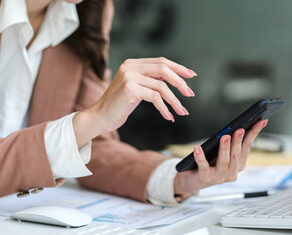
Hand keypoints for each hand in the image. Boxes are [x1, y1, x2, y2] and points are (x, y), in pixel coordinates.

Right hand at [73, 57, 196, 146]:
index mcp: (132, 64)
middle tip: (190, 94)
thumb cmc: (118, 105)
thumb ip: (149, 80)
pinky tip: (168, 116)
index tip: (191, 75)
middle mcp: (130, 67)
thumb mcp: (135, 88)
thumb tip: (174, 80)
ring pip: (162, 86)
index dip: (178, 67)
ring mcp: (129, 77)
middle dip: (180, 82)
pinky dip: (165, 108)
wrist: (99, 117)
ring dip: (175, 100)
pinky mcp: (130, 89)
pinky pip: (155, 98)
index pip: (161, 61)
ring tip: (182, 111)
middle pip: (164, 69)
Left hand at [173, 119, 267, 200]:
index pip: (247, 146)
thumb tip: (237, 127)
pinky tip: (197, 148)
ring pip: (224, 162)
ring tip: (224, 137)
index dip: (254, 133)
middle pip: (236, 155)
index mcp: (238, 165)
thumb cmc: (209, 163)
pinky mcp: (205, 178)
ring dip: (225, 148)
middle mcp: (231, 173)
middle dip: (238, 141)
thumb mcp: (222, 153)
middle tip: (239, 129)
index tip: (260, 121)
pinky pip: (204, 166)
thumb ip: (229, 144)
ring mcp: (219, 177)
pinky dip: (201, 157)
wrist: (193, 181)